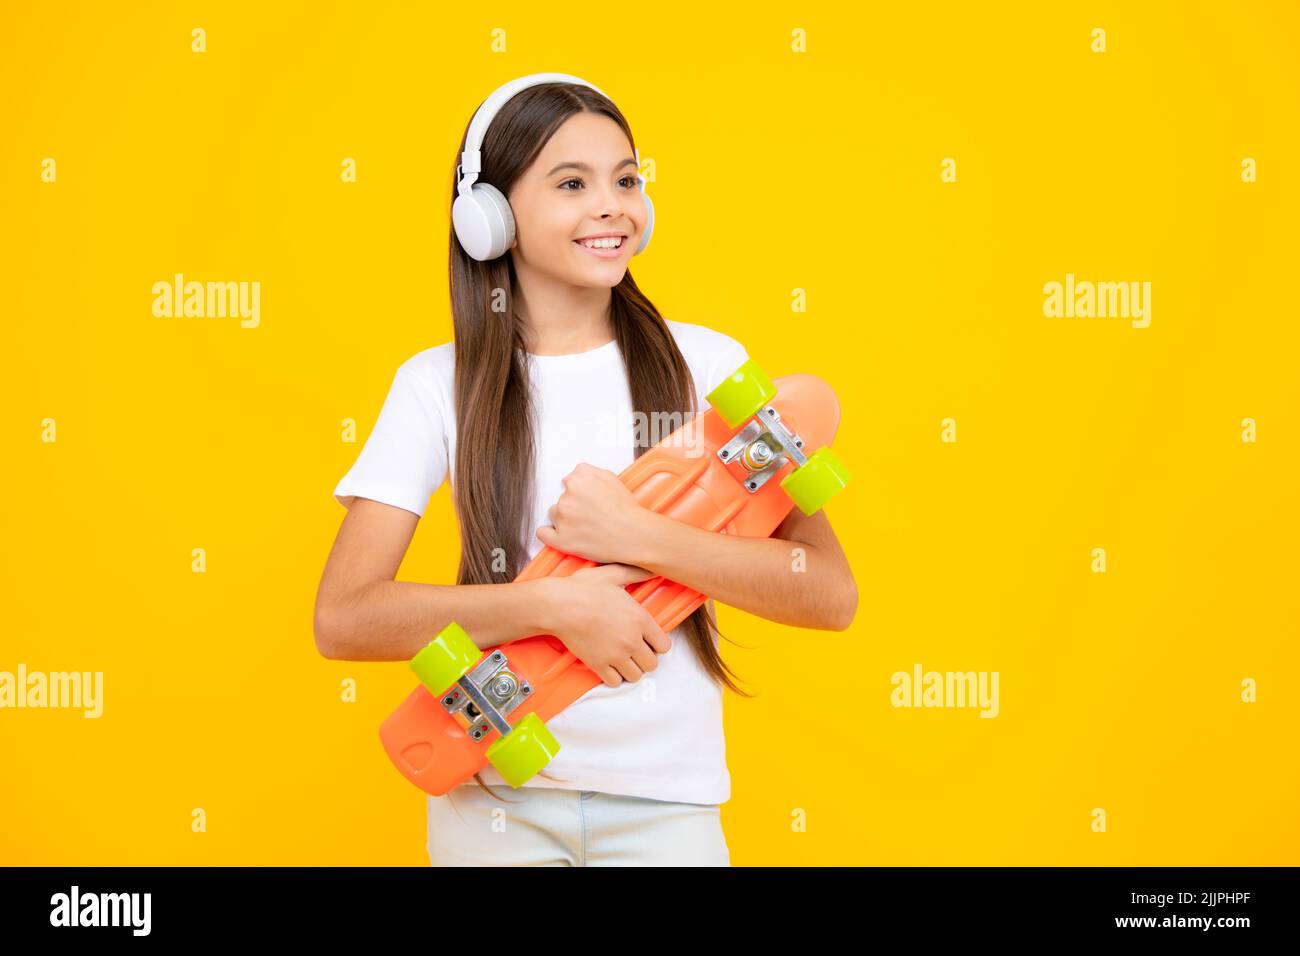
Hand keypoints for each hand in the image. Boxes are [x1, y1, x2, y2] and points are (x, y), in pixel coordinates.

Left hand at [535, 463, 650, 564]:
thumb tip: (576, 473)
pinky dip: (549, 534)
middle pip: (560, 499)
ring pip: (554, 515)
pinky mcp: (562, 540)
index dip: (578, 492)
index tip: (585, 499)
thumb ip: (588, 471)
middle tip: (590, 514)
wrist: (634, 535)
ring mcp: (562, 520)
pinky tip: (560, 534)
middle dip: (572, 505)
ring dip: (564, 519)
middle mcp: (566, 499)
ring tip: (585, 526)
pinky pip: (543, 534)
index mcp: (576, 481)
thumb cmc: (626, 510)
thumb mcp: (611, 477)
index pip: (568, 483)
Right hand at [538, 563, 670, 686]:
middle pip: (652, 664)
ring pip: (636, 676)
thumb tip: (653, 569)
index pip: (664, 645)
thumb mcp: (613, 574)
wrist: (559, 605)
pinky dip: (613, 676)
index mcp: (639, 619)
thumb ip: (636, 573)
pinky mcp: (598, 665)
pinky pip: (615, 682)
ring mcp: (615, 655)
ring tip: (623, 660)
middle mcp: (631, 640)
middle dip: (645, 658)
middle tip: (636, 652)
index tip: (649, 641)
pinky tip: (609, 665)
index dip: (657, 644)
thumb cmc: (583, 589)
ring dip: (631, 669)